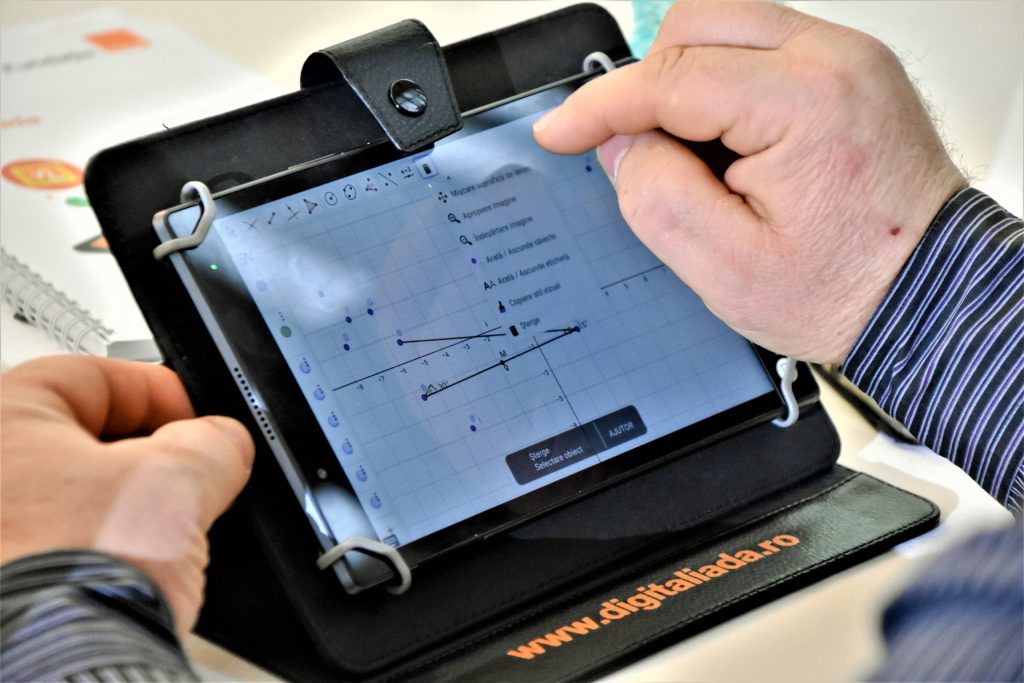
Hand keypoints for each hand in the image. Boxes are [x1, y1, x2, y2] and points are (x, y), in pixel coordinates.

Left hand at [0, 356, 253, 633]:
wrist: (59, 666)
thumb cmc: (82, 569)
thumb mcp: (180, 479)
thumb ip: (213, 442)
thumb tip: (224, 444)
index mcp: (1, 419)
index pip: (94, 377)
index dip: (161, 394)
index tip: (199, 423)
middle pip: (83, 439)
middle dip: (146, 456)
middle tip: (188, 478)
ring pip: (72, 497)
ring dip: (124, 507)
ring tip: (164, 532)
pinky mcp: (9, 579)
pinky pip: (62, 544)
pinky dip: (99, 550)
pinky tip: (133, 571)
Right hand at [534, 0, 964, 363]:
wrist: (928, 295)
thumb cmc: (849, 289)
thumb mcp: (727, 271)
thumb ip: (657, 199)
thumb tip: (623, 145)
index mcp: (806, 105)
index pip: (672, 77)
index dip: (600, 105)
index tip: (559, 131)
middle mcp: (835, 61)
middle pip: (697, 24)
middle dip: (648, 85)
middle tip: (640, 153)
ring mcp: (847, 58)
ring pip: (725, 25)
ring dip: (685, 82)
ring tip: (699, 160)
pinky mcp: (847, 69)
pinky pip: (759, 47)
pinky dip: (722, 85)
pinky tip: (730, 145)